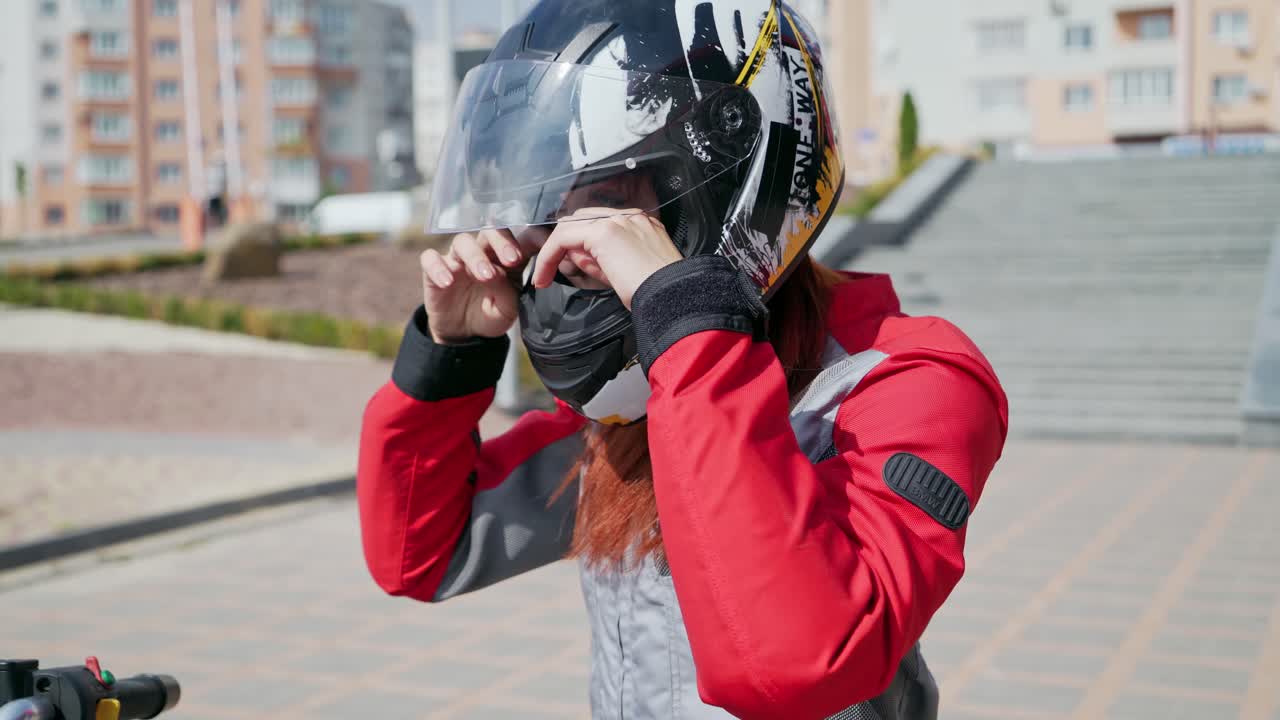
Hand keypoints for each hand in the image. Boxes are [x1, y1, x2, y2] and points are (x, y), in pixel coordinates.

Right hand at [420, 229, 530, 343]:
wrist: (464, 333)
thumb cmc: (490, 315)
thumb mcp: (507, 310)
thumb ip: (507, 291)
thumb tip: (499, 273)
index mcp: (506, 258)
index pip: (519, 238)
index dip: (532, 239)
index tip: (545, 248)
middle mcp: (482, 252)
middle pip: (489, 231)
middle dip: (502, 241)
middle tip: (512, 259)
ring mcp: (457, 259)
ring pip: (462, 241)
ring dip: (475, 256)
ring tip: (485, 276)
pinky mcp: (433, 270)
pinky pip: (430, 258)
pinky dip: (438, 267)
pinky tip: (448, 282)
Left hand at [531, 209, 682, 308]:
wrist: (673, 297)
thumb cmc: (659, 294)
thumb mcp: (624, 275)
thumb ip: (599, 262)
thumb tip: (577, 256)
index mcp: (640, 225)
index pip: (599, 224)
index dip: (579, 243)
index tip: (568, 265)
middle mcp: (630, 217)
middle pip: (581, 218)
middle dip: (562, 243)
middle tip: (549, 269)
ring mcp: (617, 221)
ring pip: (570, 225)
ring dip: (553, 250)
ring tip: (545, 275)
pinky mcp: (604, 232)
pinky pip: (564, 238)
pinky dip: (549, 256)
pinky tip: (545, 274)